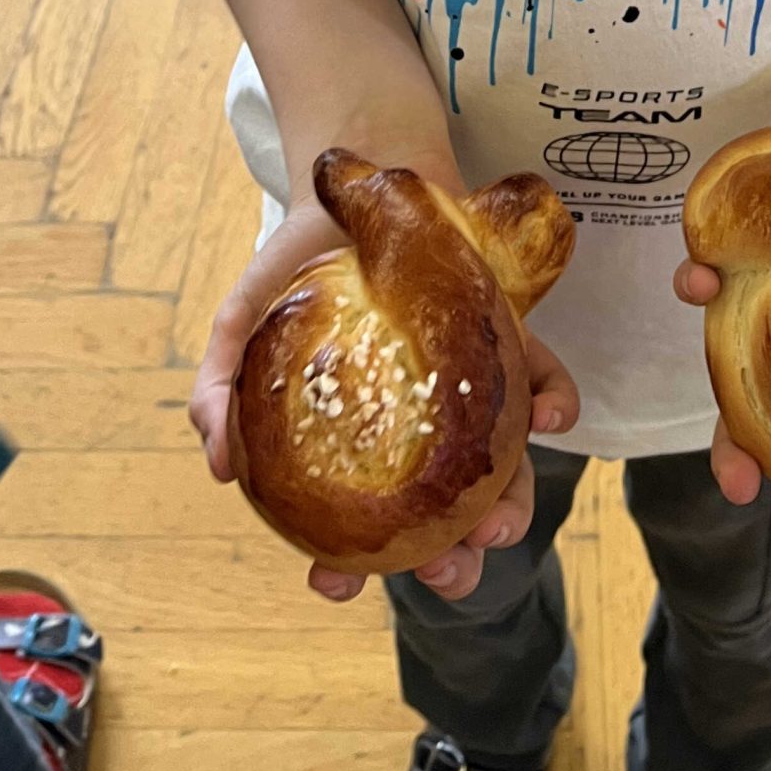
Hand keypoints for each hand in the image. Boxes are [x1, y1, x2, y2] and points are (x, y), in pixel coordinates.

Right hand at [190, 188, 578, 604]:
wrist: (355, 185)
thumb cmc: (301, 266)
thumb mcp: (245, 318)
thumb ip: (219, 385)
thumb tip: (217, 464)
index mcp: (358, 440)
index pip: (356, 527)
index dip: (347, 570)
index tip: (334, 585)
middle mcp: (419, 432)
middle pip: (442, 519)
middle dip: (452, 563)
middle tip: (445, 571)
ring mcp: (468, 393)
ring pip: (504, 472)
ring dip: (511, 506)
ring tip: (497, 524)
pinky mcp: (510, 346)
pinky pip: (544, 385)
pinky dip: (553, 406)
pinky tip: (546, 420)